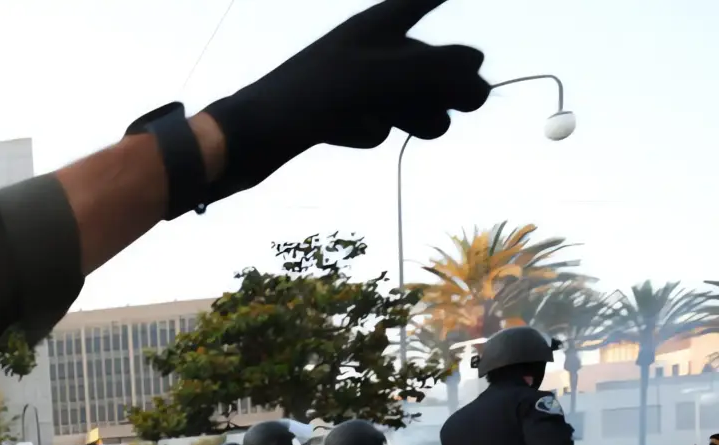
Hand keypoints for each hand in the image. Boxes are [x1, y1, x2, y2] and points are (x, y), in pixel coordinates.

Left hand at [203, 0, 488, 202]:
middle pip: (433, 63)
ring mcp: (353, 85)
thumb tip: (478, 79)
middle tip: (464, 102)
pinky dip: (366, 132)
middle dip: (447, 84)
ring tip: (399, 122)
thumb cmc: (306, 98)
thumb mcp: (380, 78)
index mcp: (377, 24)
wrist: (244, 140)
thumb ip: (438, 73)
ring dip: (415, 114)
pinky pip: (376, 125)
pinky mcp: (337, 118)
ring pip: (409, 100)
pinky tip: (342, 133)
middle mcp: (368, 49)